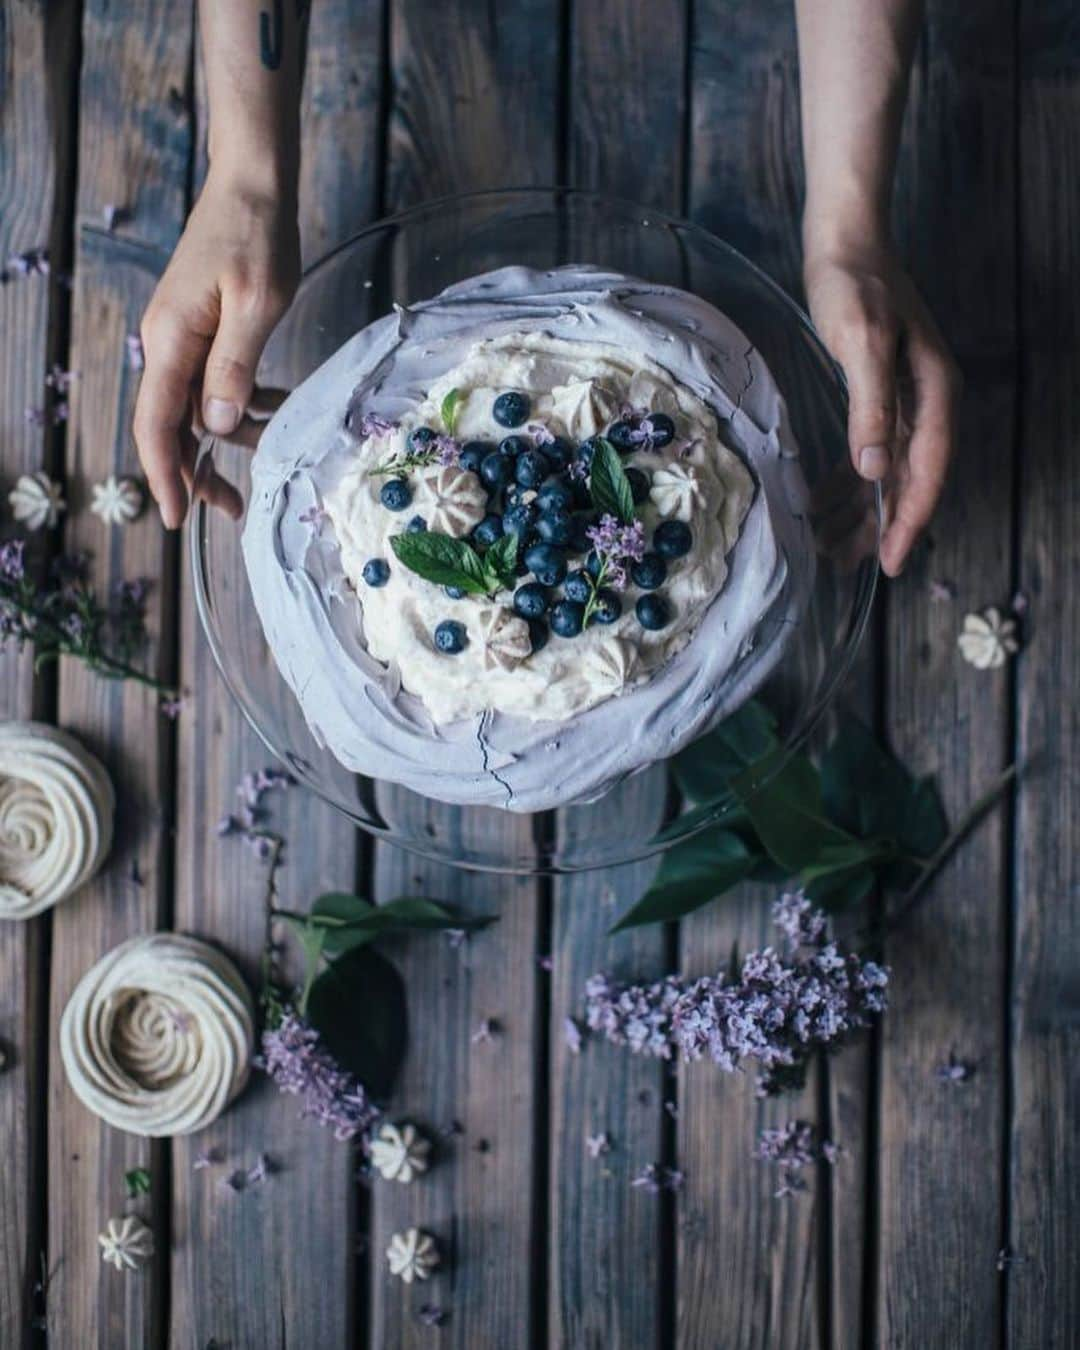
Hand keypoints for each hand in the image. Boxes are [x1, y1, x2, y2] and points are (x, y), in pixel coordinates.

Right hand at [133, 170, 299, 526]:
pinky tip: (276, 410)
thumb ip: (235, 366)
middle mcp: (168, 343)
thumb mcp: (257, 304)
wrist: (253, 183)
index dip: (166, 475)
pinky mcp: (205, 329)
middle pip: (172, 425)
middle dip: (197, 472)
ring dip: (231, 437)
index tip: (179, 519)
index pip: (156, 424)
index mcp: (171, 341)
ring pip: (199, 407)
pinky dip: (243, 403)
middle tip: (232, 509)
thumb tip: (216, 425)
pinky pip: (217, 381)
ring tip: (270, 460)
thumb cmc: (257, 236)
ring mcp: (185, 336)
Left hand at [804, 241, 961, 575]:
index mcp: (934, 393)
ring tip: (829, 546)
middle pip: (908, 481)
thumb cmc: (854, 285)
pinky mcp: (878, 393)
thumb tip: (873, 470)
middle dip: (880, 527)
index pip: (927, 472)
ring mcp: (905, 399)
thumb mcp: (860, 343)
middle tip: (848, 566)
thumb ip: (870, 406)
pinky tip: (824, 503)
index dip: (909, 521)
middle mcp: (927, 402)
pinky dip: (847, 480)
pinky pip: (869, 451)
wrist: (846, 240)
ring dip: (859, 510)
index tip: (889, 562)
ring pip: (886, 473)